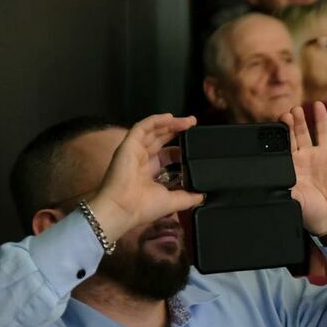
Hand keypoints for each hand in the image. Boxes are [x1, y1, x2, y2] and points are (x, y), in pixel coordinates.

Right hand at [86, 114, 203, 241]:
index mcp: (149, 172)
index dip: (180, 148)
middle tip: (193, 123)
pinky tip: (170, 117)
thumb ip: (188, 197)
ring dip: (170, 124)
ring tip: (188, 120)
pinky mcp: (128, 145)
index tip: (195, 144)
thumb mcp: (172, 201)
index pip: (166, 154)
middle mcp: (141, 159)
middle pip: (161, 139)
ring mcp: (134, 150)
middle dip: (177, 130)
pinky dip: (155, 120)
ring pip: (153, 131)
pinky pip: (142, 127)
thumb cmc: (144, 207)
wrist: (124, 208)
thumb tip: (203, 196)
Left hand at [281, 102, 326, 236]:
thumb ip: (280, 187)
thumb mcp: (290, 199)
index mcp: (285, 169)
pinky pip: (323, 133)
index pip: (276, 148)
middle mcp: (297, 159)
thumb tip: (266, 182)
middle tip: (283, 115)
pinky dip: (320, 119)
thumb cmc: (309, 211)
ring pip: (303, 132)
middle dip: (285, 125)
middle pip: (289, 137)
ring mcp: (312, 155)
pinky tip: (318, 106)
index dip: (273, 137)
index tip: (269, 127)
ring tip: (295, 109)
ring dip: (299, 120)